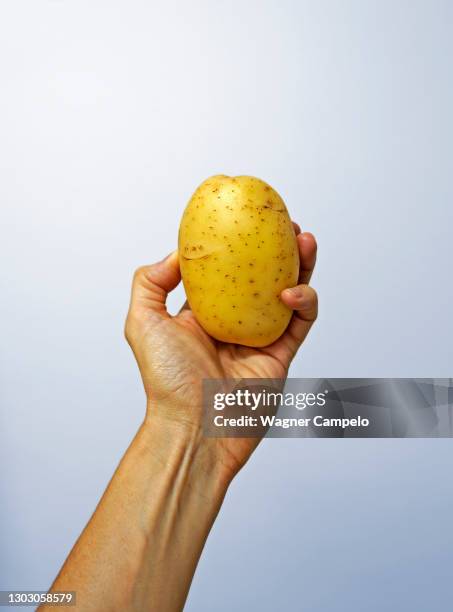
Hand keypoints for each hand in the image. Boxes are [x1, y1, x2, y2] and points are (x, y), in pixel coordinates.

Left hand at [125, 223, 317, 479]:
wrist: (194, 429)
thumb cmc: (166, 381)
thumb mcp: (143, 321)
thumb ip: (151, 281)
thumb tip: (178, 250)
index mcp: (204, 312)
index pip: (227, 270)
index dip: (240, 243)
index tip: (248, 219)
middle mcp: (234, 322)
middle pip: (263, 276)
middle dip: (278, 249)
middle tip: (286, 225)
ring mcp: (260, 338)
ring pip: (289, 293)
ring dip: (301, 265)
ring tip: (305, 240)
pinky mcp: (282, 356)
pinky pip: (301, 321)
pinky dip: (304, 301)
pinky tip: (292, 289)